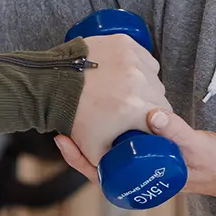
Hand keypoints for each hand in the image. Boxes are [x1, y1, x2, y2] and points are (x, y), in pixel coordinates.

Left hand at [54, 108, 215, 215]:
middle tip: (61, 112)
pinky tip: (108, 96)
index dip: (78, 158)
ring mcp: (151, 153)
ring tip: (77, 101)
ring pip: (115, 141)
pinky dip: (118, 115)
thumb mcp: (198, 149)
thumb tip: (152, 114)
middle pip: (102, 154)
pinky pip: (131, 130)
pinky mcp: (160, 138)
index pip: (101, 172)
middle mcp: (143, 166)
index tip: (61, 139)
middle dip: (81, 136)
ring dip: (96, 123)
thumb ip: (177, 133)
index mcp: (144, 176)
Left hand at [65, 34, 172, 165]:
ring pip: (154, 78)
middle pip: (160, 98)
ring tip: (127, 92)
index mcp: (138, 110)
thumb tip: (134, 172)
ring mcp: (134, 60)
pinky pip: (145, 59)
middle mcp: (140, 82)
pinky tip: (127, 74)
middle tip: (133, 110)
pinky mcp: (126, 44)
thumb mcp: (95, 152)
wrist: (52, 84)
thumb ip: (116, 167)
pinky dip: (140, 67)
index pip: (163, 121)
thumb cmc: (74, 117)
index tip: (144, 126)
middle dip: (150, 107)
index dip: (155, 126)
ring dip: (146, 85)